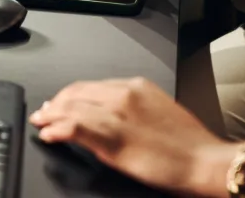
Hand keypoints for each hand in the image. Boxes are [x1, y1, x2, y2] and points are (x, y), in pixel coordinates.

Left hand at [30, 77, 233, 195]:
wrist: (203, 159)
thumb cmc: (187, 142)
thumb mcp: (158, 110)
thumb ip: (133, 107)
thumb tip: (110, 113)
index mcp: (136, 85)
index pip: (92, 85)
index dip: (71, 94)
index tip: (60, 102)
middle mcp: (124, 94)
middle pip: (78, 92)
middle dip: (57, 102)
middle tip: (44, 112)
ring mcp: (118, 115)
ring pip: (73, 107)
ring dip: (52, 115)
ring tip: (41, 122)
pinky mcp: (114, 138)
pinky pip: (77, 128)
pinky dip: (59, 129)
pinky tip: (50, 134)